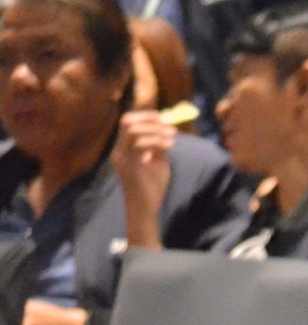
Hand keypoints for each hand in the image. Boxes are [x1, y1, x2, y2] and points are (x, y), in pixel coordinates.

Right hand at [112, 109, 177, 247]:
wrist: (146, 208)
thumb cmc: (151, 186)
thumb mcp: (158, 161)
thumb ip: (159, 145)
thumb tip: (166, 128)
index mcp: (123, 147)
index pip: (128, 122)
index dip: (146, 116)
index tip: (165, 118)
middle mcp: (118, 150)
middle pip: (128, 122)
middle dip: (151, 120)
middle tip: (170, 127)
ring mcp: (121, 157)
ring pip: (133, 131)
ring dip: (156, 130)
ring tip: (172, 136)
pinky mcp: (129, 165)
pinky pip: (140, 145)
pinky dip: (157, 141)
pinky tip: (170, 145)